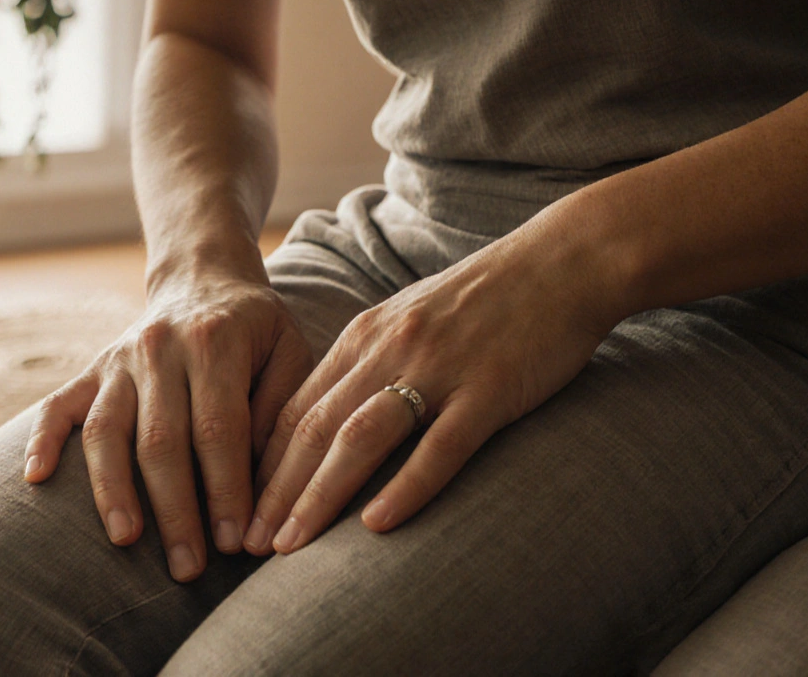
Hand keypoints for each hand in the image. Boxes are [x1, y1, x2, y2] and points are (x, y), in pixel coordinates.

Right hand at [24, 273, 313, 580]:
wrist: (204, 277)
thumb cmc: (258, 330)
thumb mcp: (290, 353)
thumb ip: (279, 411)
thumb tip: (264, 485)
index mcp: (215, 342)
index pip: (218, 428)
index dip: (226, 489)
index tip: (237, 542)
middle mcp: (159, 348)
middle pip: (161, 439)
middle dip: (176, 509)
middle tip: (188, 567)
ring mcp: (118, 359)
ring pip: (106, 430)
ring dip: (113, 490)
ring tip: (126, 540)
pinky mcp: (90, 369)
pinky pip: (58, 405)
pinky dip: (43, 440)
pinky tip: (36, 480)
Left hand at [242, 226, 625, 554]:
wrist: (564, 261)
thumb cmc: (487, 298)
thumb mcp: (410, 319)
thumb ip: (370, 363)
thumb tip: (329, 418)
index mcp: (366, 336)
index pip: (297, 408)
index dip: (263, 463)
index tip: (243, 510)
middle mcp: (389, 349)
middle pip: (315, 428)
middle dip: (275, 491)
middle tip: (249, 545)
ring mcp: (438, 368)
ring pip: (361, 438)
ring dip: (319, 495)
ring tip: (292, 546)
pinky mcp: (488, 389)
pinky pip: (440, 446)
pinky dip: (406, 487)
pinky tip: (377, 526)